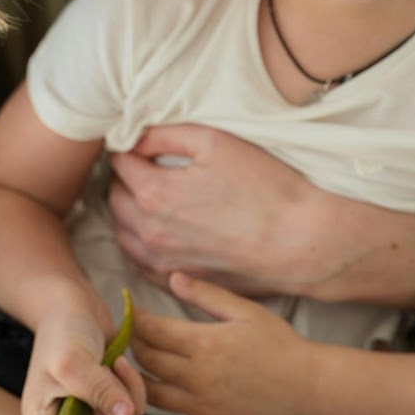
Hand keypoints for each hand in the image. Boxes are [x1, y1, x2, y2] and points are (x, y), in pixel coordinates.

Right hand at [20, 301, 146, 414]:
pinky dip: (135, 389)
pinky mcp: (109, 397)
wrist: (74, 302)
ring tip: (115, 366)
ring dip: (126, 399)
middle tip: (108, 386)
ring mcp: (88, 410)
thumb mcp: (72, 361)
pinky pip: (132, 410)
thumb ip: (96, 390)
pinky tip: (123, 363)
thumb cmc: (62, 331)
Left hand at [108, 126, 314, 294]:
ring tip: (151, 195)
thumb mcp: (215, 142)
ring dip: (129, 211)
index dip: (128, 147)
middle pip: (115, 198)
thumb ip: (165, 134)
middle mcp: (150, 232)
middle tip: (146, 164)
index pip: (119, 162)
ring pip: (123, 232)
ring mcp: (164, 262)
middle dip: (125, 178)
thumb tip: (134, 135)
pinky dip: (141, 242)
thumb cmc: (265, 187)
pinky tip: (161, 228)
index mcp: (154, 193)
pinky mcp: (180, 280)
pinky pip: (141, 262)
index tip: (142, 141)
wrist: (300, 241)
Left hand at [131, 273, 310, 414]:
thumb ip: (206, 294)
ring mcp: (202, 406)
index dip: (135, 320)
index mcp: (206, 344)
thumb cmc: (278, 343)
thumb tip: (172, 278)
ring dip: (131, 382)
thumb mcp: (245, 311)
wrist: (306, 385)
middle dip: (130, 346)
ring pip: (151, 395)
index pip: (154, 331)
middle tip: (123, 336)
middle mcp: (199, 377)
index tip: (127, 312)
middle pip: (147, 361)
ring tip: (120, 371)